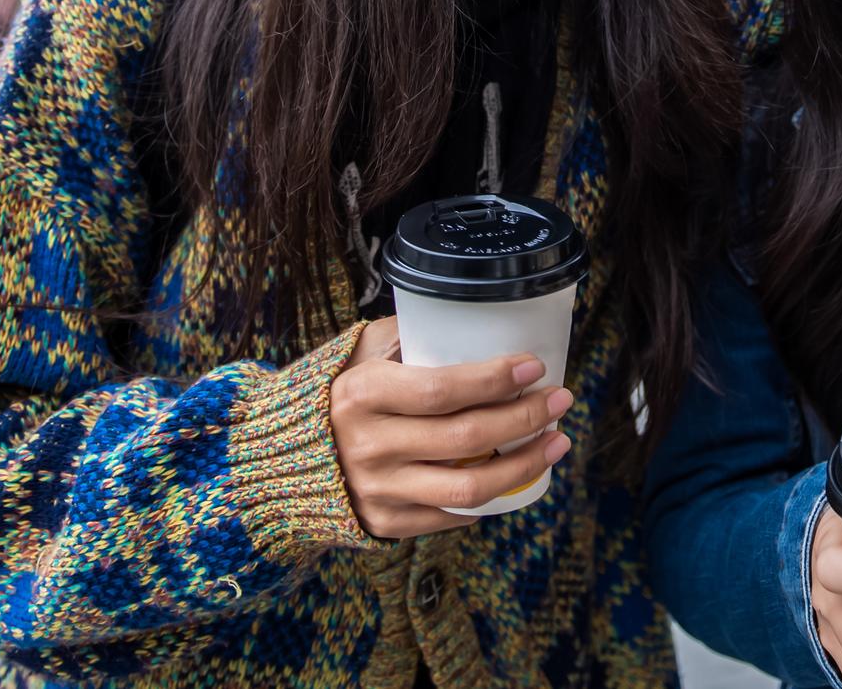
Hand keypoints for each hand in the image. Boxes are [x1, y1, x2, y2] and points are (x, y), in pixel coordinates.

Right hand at [328, 317, 573, 538]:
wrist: (280, 460)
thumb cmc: (336, 394)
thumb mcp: (359, 352)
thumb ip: (408, 335)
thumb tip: (473, 317)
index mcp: (364, 394)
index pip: (442, 389)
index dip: (495, 379)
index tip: (534, 367)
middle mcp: (370, 445)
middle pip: (467, 436)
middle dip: (526, 417)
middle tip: (561, 399)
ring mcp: (379, 489)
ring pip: (470, 485)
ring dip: (525, 463)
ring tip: (557, 442)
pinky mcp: (385, 523)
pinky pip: (452, 513)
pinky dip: (492, 497)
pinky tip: (518, 476)